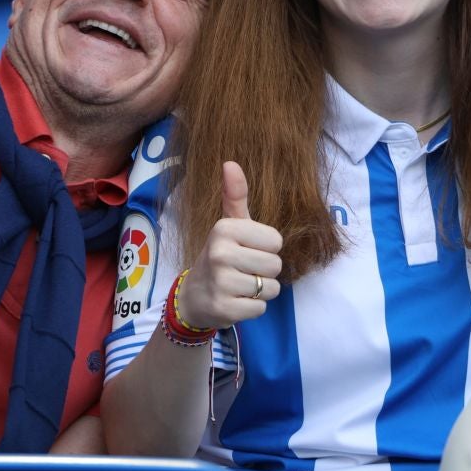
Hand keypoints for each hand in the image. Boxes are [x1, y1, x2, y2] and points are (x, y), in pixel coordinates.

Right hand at [178, 162, 283, 331]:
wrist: (193, 297)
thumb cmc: (221, 256)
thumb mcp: (228, 225)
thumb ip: (235, 196)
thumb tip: (231, 162)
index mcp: (224, 228)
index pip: (277, 241)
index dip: (266, 249)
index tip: (246, 250)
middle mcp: (220, 253)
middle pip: (276, 265)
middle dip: (264, 272)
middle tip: (243, 271)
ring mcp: (221, 282)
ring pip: (270, 288)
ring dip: (260, 291)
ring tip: (239, 287)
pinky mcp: (224, 308)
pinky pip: (260, 308)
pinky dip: (252, 308)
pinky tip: (235, 301)